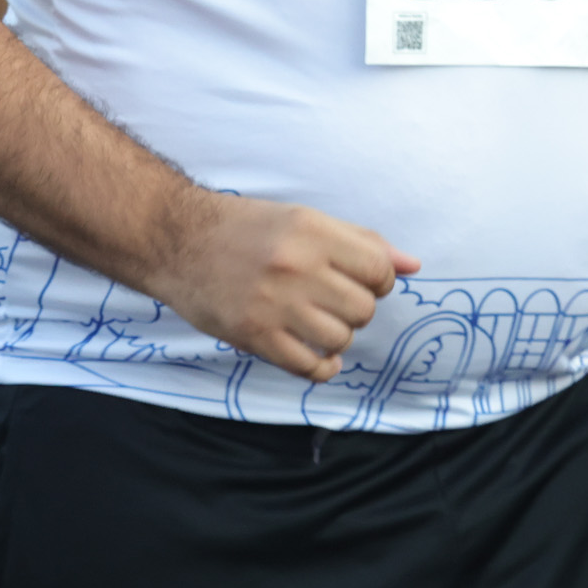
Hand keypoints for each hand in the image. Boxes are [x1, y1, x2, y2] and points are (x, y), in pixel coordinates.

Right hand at [150, 191, 416, 381]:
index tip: (354, 280)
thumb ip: (359, 241)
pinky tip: (310, 350)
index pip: (379, 270)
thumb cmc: (243, 228)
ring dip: (334, 336)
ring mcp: (274, 303)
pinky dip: (320, 366)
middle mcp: (295, 266)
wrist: (174, 239)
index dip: (376, 280)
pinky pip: (311, 367)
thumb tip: (413, 265)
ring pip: (340, 338)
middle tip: (326, 299)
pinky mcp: (254, 334)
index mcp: (310, 230)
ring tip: (311, 322)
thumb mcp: (302, 219)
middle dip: (352, 308)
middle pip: (363, 309)